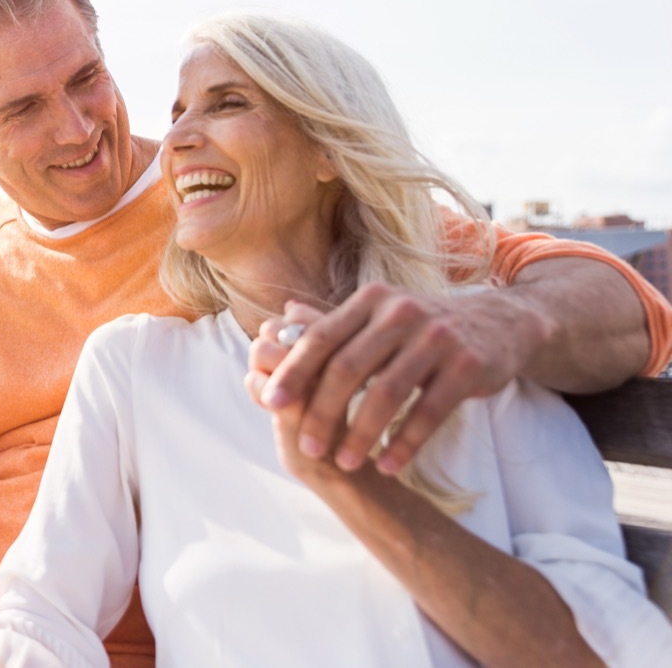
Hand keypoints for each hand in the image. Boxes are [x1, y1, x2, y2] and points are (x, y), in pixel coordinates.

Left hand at [247, 283, 547, 474]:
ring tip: (345, 464)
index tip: (269, 403)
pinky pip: (428, 411)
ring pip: (386, 393)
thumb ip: (328, 328)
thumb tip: (272, 331)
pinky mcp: (467, 364)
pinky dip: (405, 443)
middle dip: (322, 412)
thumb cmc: (421, 329)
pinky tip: (388, 466)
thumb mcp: (377, 318)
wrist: (499, 324)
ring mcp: (436, 337)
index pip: (321, 337)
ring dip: (361, 434)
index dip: (293, 371)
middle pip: (348, 368)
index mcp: (370, 301)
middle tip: (307, 447)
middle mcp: (400, 313)